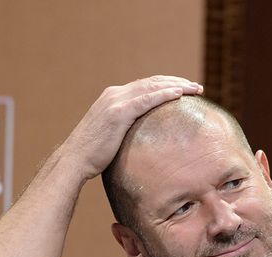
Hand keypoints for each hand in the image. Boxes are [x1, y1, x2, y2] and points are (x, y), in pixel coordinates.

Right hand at [59, 75, 203, 179]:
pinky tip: (179, 94)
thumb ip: (124, 130)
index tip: (184, 89)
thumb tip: (140, 140)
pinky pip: (147, 99)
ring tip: (195, 88)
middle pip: (152, 82)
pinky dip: (164, 94)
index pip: (145, 86)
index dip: (166, 85)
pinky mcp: (119, 112)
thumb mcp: (110, 136)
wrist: (75, 160)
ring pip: (152, 87)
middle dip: (176, 82)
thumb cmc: (92, 155)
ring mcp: (116, 101)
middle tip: (196, 86)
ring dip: (176, 86)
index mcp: (113, 97)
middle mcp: (114, 94)